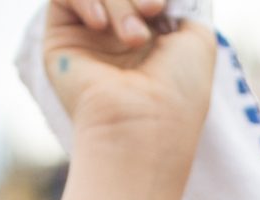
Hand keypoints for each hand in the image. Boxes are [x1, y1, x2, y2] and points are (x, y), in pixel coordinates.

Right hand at [43, 0, 214, 149]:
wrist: (144, 127)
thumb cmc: (178, 93)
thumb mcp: (198, 37)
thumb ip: (182, 4)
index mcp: (152, 34)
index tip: (164, 6)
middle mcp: (118, 33)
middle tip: (154, 11)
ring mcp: (90, 36)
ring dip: (119, 2)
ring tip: (135, 37)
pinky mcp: (61, 39)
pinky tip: (99, 24)